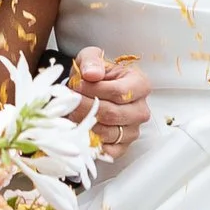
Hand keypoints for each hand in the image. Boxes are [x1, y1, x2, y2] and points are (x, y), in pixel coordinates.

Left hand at [68, 45, 148, 164]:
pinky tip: (79, 131)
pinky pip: (108, 151)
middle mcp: (141, 109)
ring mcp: (133, 130)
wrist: (94, 90)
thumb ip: (91, 61)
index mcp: (140, 84)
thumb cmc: (95, 74)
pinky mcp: (123, 146)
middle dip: (84, 107)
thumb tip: (92, 74)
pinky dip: (91, 144)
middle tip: (67, 101)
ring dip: (84, 124)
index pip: (119, 92)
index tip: (76, 85)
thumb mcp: (91, 58)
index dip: (94, 90)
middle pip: (112, 114)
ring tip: (69, 113)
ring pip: (107, 133)